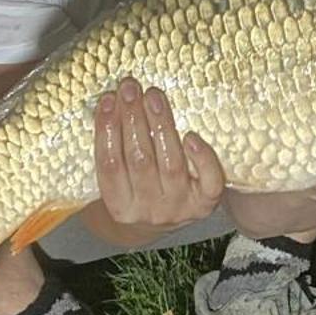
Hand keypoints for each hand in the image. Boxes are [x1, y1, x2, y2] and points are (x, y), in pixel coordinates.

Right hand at [94, 78, 225, 230]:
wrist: (161, 226)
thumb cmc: (136, 191)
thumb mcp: (117, 182)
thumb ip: (113, 149)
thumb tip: (111, 102)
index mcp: (120, 207)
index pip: (110, 166)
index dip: (106, 130)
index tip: (107, 99)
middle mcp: (149, 211)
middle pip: (140, 160)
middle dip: (133, 119)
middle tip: (130, 88)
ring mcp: (179, 208)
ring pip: (171, 163)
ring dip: (161, 125)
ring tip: (153, 96)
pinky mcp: (205, 204)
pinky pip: (209, 181)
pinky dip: (202, 158)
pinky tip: (191, 135)